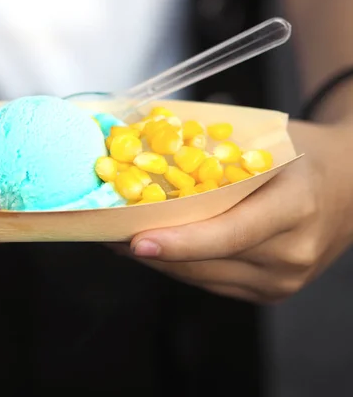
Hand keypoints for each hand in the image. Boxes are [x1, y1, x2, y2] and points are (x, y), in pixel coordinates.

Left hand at [111, 120, 352, 303]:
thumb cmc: (302, 155)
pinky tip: (155, 247)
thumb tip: (145, 152)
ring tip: (120, 238)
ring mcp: (283, 280)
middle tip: (107, 232)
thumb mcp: (266, 142)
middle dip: (150, 249)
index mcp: (294, 207)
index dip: (176, 241)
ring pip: (202, 277)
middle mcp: (291, 253)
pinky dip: (180, 265)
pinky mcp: (272, 292)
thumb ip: (213, 155)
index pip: (225, 233)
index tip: (132, 240)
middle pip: (205, 262)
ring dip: (158, 259)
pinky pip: (212, 282)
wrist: (351, 186)